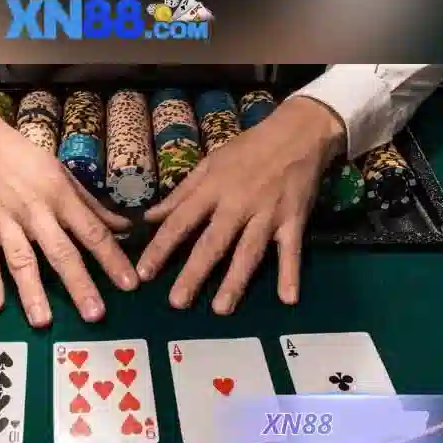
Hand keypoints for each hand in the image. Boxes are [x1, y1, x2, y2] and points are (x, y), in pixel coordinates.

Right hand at [0, 101, 138, 327]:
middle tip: (94, 315)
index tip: (129, 284)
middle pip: (60, 252)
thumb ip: (92, 205)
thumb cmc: (24, 158)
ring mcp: (4, 221)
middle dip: (79, 285)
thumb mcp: (62, 174)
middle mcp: (35, 212)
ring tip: (43, 321)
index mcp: (60, 196)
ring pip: (21, 260)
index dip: (112, 259)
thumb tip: (125, 227)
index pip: (92, 232)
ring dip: (32, 292)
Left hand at [138, 97, 345, 312]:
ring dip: (235, 282)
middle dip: (194, 273)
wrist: (298, 133)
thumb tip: (148, 218)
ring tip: (221, 310)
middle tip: (177, 302)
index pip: (180, 221)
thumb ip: (180, 194)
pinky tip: (288, 299)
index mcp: (212, 189)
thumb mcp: (209, 164)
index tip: (144, 272)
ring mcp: (267, 214)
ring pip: (248, 252)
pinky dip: (291, 273)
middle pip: (213, 243)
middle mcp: (237, 204)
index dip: (161, 247)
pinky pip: (291, 250)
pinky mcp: (294, 220)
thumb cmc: (248, 149)